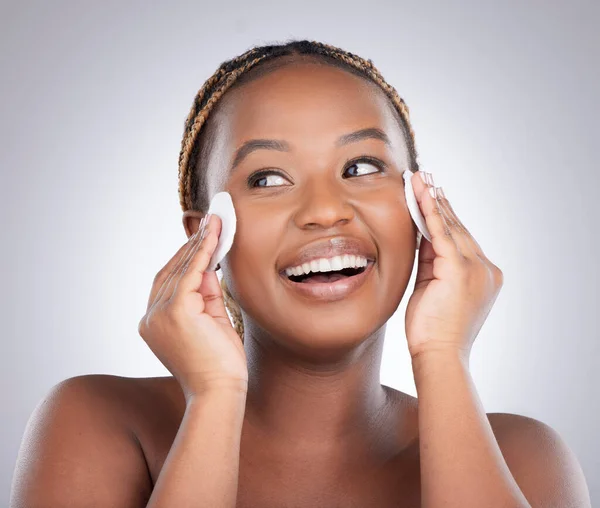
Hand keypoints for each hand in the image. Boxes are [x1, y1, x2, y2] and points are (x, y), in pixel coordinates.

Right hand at [138, 214, 247, 401]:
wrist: (220, 393)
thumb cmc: (219, 365)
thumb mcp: (211, 322)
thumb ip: (207, 295)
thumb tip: (210, 266)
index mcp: (155, 323)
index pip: (168, 283)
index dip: (185, 260)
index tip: (201, 240)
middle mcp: (151, 317)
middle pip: (170, 272)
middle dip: (191, 246)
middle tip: (209, 223)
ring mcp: (160, 314)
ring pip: (180, 270)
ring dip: (198, 244)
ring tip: (214, 223)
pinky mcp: (175, 311)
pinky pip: (191, 273)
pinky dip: (203, 252)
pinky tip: (213, 236)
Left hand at [404, 171, 503, 360]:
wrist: (438, 355)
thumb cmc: (433, 329)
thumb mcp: (433, 287)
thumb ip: (432, 261)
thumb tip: (422, 235)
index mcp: (482, 274)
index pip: (459, 238)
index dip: (444, 216)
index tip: (433, 196)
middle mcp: (484, 268)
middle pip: (457, 227)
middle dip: (439, 202)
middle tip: (427, 178)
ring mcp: (475, 268)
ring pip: (450, 226)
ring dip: (432, 200)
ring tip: (421, 179)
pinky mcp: (459, 270)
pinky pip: (441, 233)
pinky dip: (430, 212)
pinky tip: (420, 195)